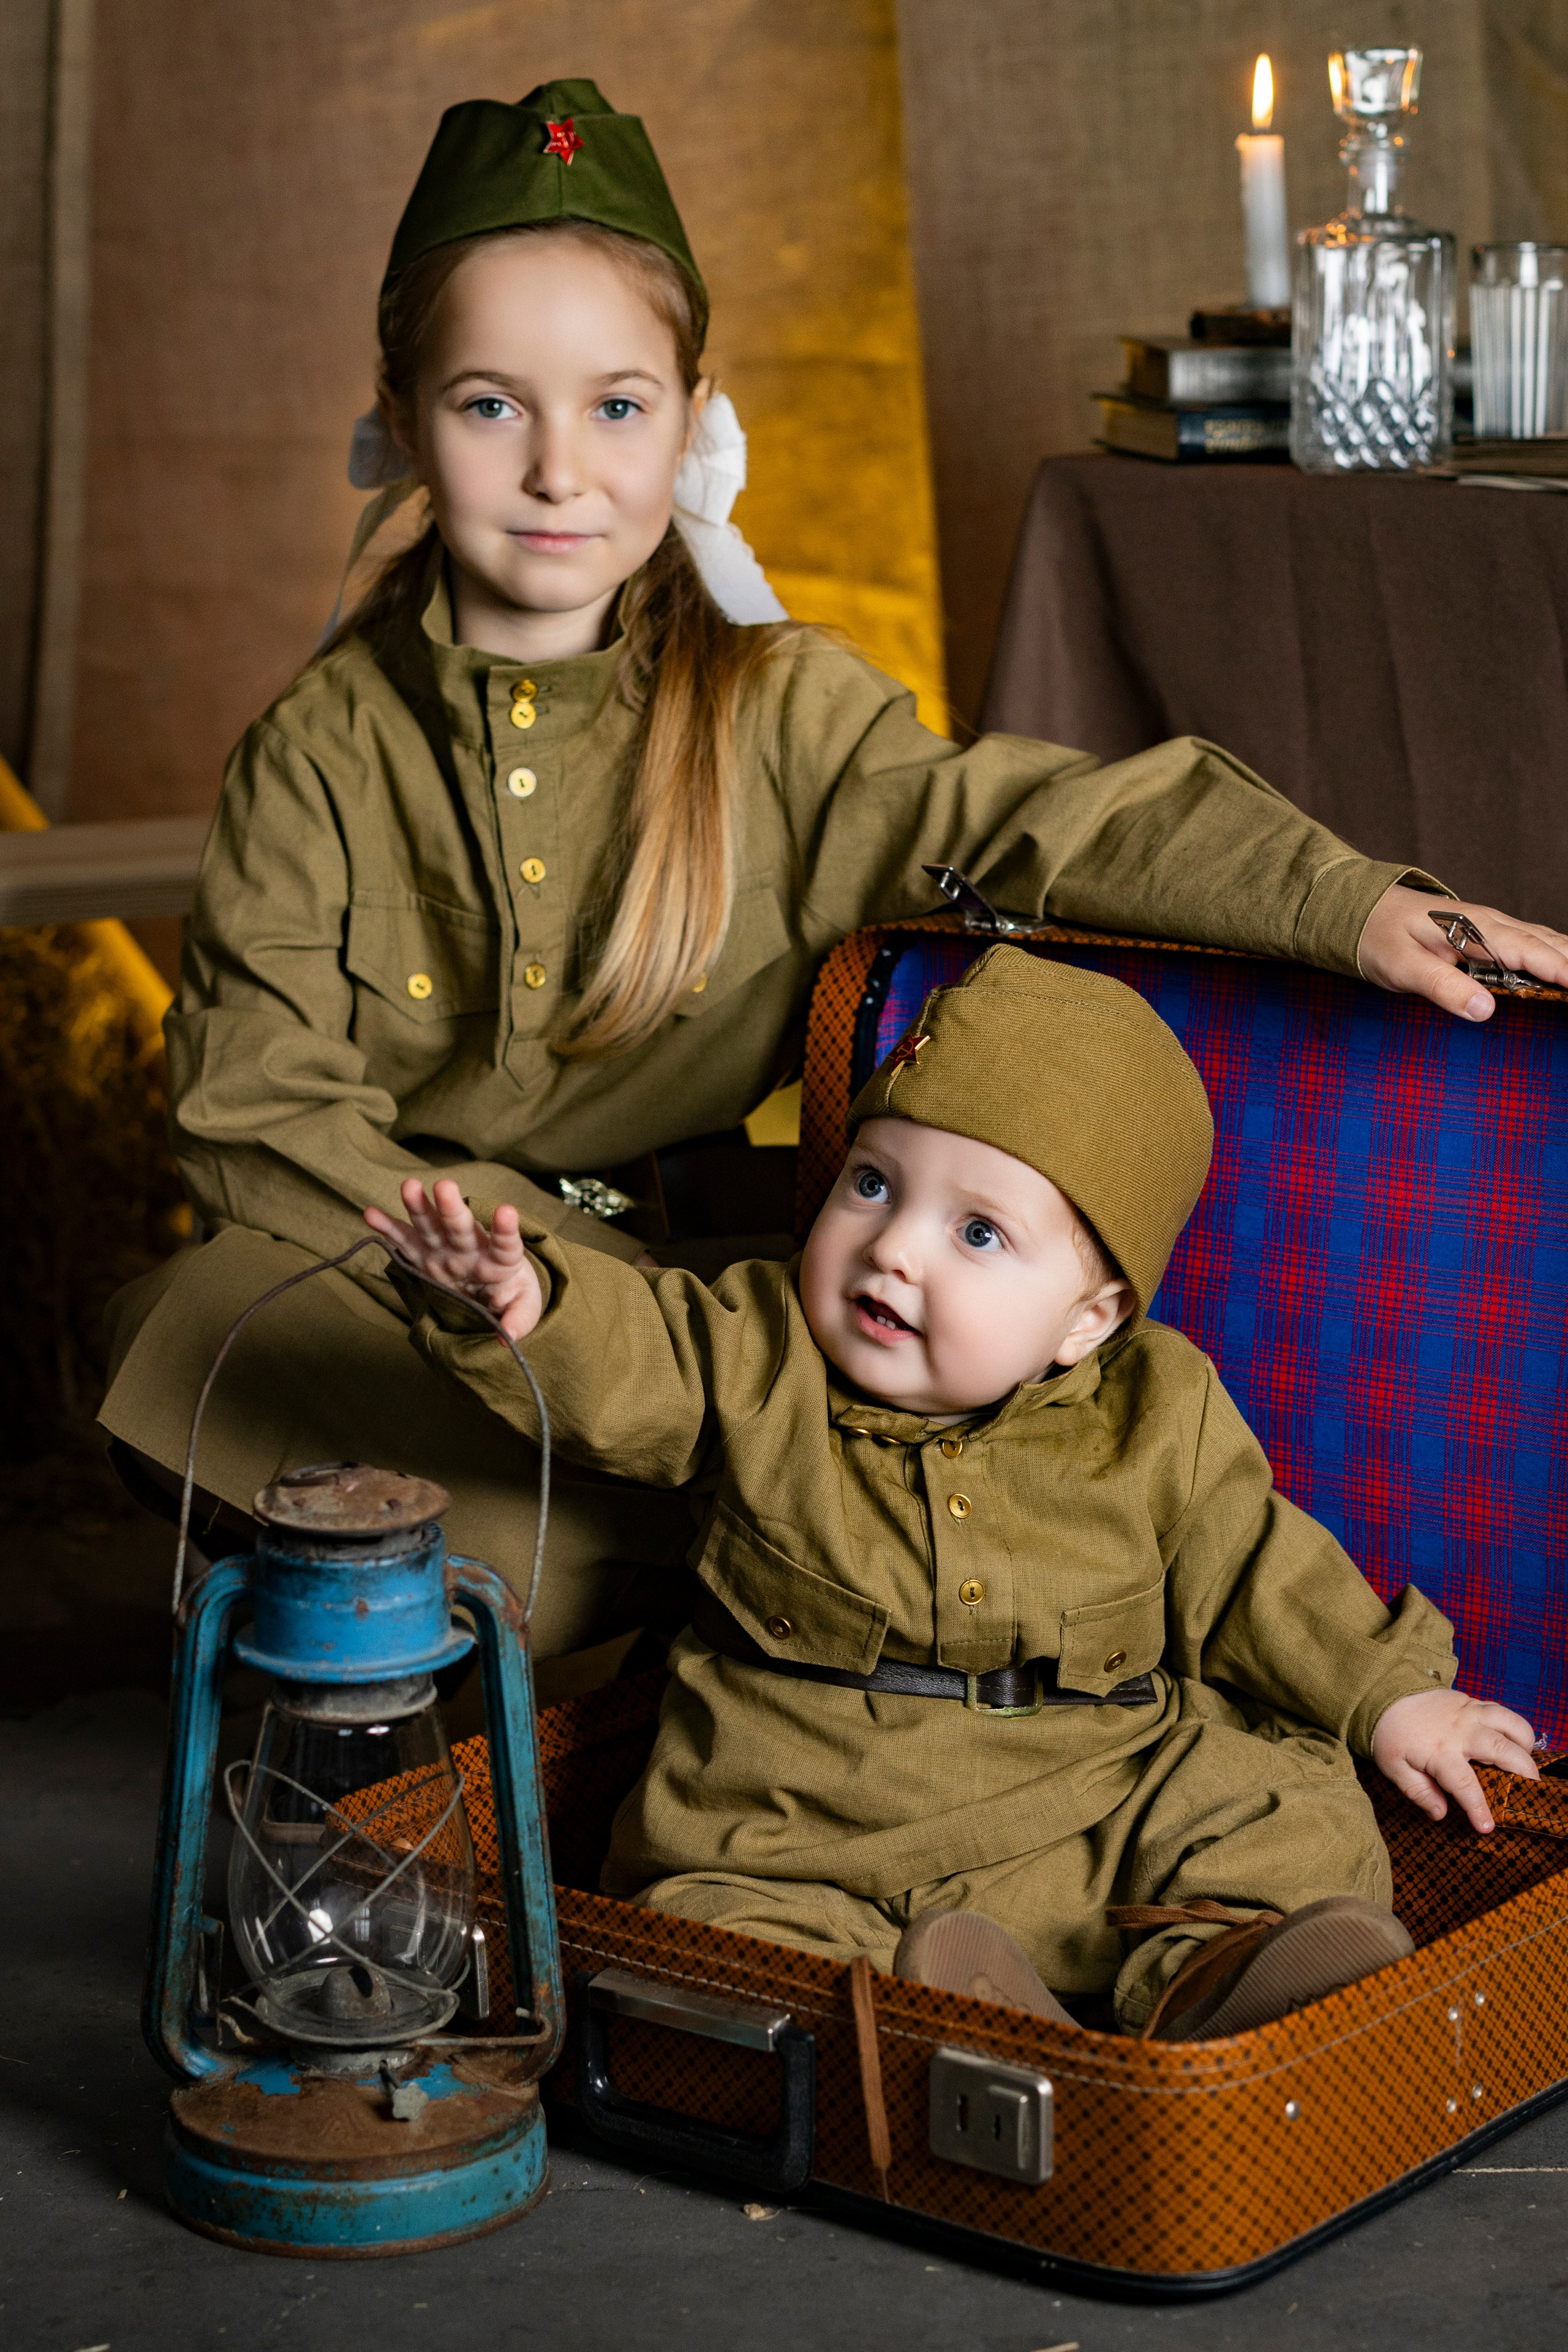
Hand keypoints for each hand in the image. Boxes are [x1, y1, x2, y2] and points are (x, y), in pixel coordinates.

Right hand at [364, 1178, 543, 1339]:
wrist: (492, 1290)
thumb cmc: (511, 1294)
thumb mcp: (524, 1307)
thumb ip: (519, 1319)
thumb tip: (506, 1338)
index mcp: (500, 1261)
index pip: (505, 1245)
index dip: (506, 1230)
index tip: (506, 1211)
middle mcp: (470, 1249)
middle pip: (461, 1228)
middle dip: (452, 1208)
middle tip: (445, 1185)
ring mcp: (444, 1250)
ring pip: (431, 1226)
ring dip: (419, 1207)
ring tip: (409, 1186)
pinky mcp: (423, 1256)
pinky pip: (403, 1241)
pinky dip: (387, 1227)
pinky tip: (370, 1213)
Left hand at [1360, 884, 1567, 1020]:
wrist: (1362, 910)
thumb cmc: (1379, 936)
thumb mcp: (1402, 966)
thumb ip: (1442, 986)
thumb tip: (1484, 1010)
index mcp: (1474, 928)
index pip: (1529, 951)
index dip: (1560, 970)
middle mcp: (1491, 924)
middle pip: (1547, 944)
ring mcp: (1492, 928)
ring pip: (1543, 942)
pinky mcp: (1487, 936)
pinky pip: (1530, 944)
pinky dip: (1554, 956)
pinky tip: (1563, 971)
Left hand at [1372, 1686, 1537, 1833]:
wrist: (1384, 1695)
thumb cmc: (1391, 1736)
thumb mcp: (1395, 1768)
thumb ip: (1419, 1792)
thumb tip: (1440, 1813)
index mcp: (1438, 1751)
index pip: (1464, 1784)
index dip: (1478, 1807)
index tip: (1487, 1827)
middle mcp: (1459, 1730)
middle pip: (1500, 1750)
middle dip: (1522, 1772)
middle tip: (1531, 1790)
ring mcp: (1469, 1712)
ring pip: (1510, 1724)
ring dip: (1525, 1744)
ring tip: (1526, 1763)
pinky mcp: (1472, 1701)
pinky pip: (1503, 1711)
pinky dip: (1516, 1727)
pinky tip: (1516, 1742)